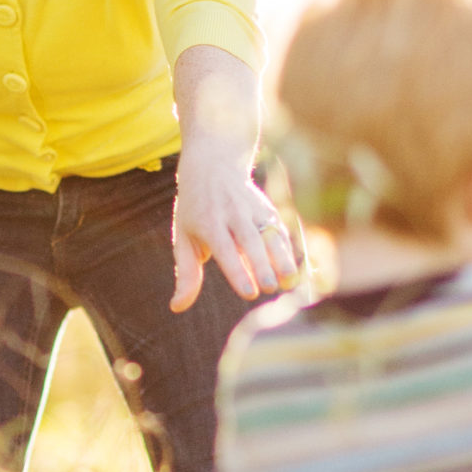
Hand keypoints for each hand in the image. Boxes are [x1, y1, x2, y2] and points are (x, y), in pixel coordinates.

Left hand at [172, 145, 299, 313]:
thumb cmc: (195, 210)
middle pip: (250, 241)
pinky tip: (294, 269)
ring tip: (289, 280)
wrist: (212, 164)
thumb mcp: (183, 237)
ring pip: (270, 234)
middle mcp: (232, 214)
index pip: (225, 249)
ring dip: (281, 257)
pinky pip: (280, 228)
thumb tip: (177, 307)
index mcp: (208, 222)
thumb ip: (186, 273)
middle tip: (270, 288)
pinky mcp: (268, 208)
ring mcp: (253, 209)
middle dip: (261, 265)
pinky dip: (288, 248)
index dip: (237, 271)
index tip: (248, 292)